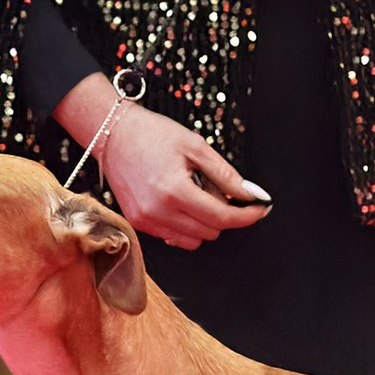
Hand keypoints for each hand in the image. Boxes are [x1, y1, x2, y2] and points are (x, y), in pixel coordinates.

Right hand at [55, 78, 269, 251]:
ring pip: (193, 240)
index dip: (246, 216)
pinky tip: (180, 201)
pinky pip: (174, 238)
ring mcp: (146, 220)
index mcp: (175, 190)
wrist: (113, 133)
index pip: (222, 217)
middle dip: (222, 213)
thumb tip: (253, 194)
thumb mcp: (195, 146)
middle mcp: (158, 211)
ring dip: (204, 223)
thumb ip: (226, 174)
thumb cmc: (153, 134)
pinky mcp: (138, 223)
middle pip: (210, 231)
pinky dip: (185, 226)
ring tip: (194, 192)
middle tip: (215, 186)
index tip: (261, 209)